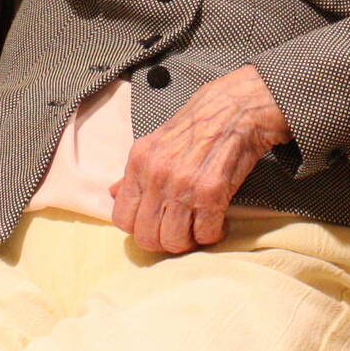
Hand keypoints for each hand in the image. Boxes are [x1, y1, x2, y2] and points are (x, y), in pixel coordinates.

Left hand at [109, 64, 291, 253]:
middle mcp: (156, 176)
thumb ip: (134, 173)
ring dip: (189, 241)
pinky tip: (218, 221)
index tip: (156, 225)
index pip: (122, 218)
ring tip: (199, 228)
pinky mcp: (211, 193)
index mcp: (138, 163)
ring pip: (174, 241)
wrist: (235, 108)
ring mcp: (183, 185)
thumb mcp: (156, 143)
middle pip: (147, 237)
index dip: (139, 229)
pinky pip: (205, 234)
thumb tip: (114, 194)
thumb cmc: (198, 125)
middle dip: (164, 242)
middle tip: (180, 232)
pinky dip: (213, 234)